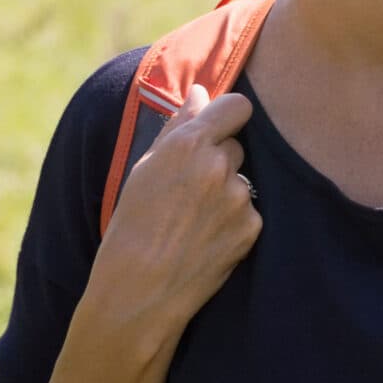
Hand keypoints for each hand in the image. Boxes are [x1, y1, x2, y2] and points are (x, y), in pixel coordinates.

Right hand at [94, 84, 262, 346]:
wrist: (138, 290)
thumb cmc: (131, 226)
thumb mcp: (143, 169)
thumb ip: (178, 125)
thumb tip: (201, 91)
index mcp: (189, 143)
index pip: (237, 106)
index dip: (229, 116)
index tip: (219, 128)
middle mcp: (220, 165)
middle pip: (237, 146)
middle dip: (219, 160)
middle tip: (188, 191)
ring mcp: (240, 197)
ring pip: (242, 181)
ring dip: (225, 193)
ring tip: (191, 221)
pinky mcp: (252, 227)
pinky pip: (248, 212)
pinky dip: (233, 222)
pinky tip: (205, 239)